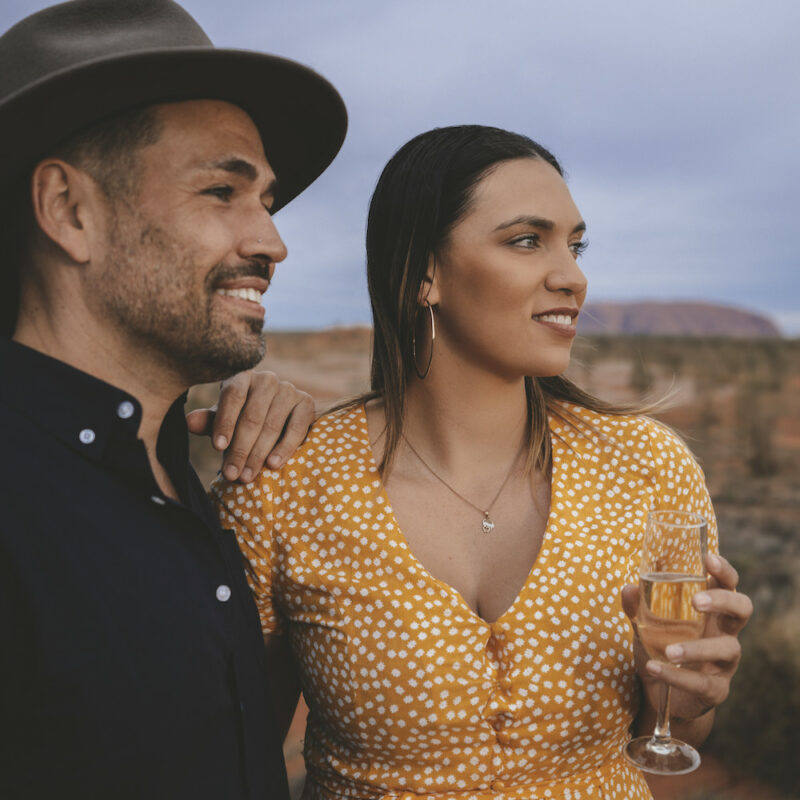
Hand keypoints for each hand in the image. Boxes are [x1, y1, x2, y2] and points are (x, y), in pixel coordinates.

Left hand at [186, 370, 314, 481]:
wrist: (282, 417)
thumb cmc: (244, 418)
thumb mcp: (226, 419)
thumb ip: (210, 422)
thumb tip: (189, 422)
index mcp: (242, 377)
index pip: (233, 396)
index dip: (225, 422)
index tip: (217, 448)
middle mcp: (267, 379)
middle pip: (252, 416)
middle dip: (240, 449)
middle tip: (232, 474)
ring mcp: (289, 389)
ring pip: (272, 425)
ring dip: (259, 454)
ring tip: (247, 476)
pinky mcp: (307, 403)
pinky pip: (296, 428)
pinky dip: (285, 448)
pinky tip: (273, 465)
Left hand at [622, 553, 752, 721]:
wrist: (662, 697)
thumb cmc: (660, 649)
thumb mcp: (645, 625)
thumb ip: (637, 607)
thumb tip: (629, 588)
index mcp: (711, 612)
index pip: (728, 584)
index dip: (724, 571)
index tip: (708, 558)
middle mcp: (724, 633)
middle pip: (742, 608)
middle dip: (723, 600)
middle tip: (696, 601)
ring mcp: (724, 662)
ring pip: (727, 649)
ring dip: (697, 648)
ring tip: (669, 651)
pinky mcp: (716, 689)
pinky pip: (704, 683)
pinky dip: (678, 676)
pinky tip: (654, 669)